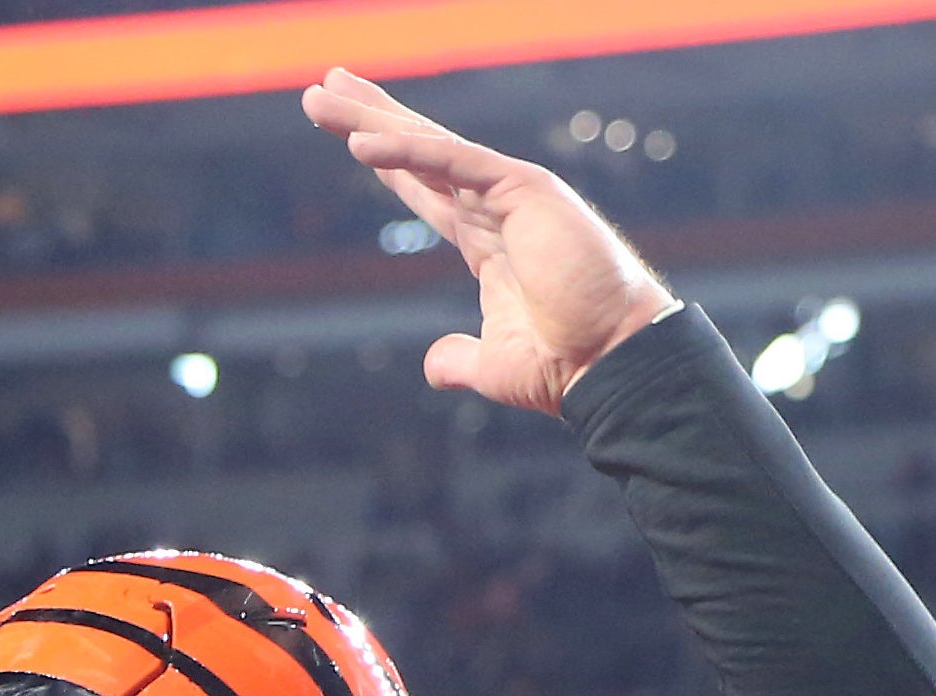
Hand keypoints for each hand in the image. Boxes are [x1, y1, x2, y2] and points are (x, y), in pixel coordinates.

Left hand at [301, 70, 676, 412]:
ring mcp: (511, 194)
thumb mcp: (494, 367)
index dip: (387, 161)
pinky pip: (451, 161)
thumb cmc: (566, 365)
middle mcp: (496, 209)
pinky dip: (406, 150)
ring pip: (428, 145)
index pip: (426, 189)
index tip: (348, 137)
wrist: (612, 362)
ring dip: (371, 119)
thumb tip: (432, 367)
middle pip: (419, 153)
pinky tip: (358, 142)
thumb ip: (458, 359)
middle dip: (369, 119)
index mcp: (489, 242)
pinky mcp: (523, 190)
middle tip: (322, 89)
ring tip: (322, 92)